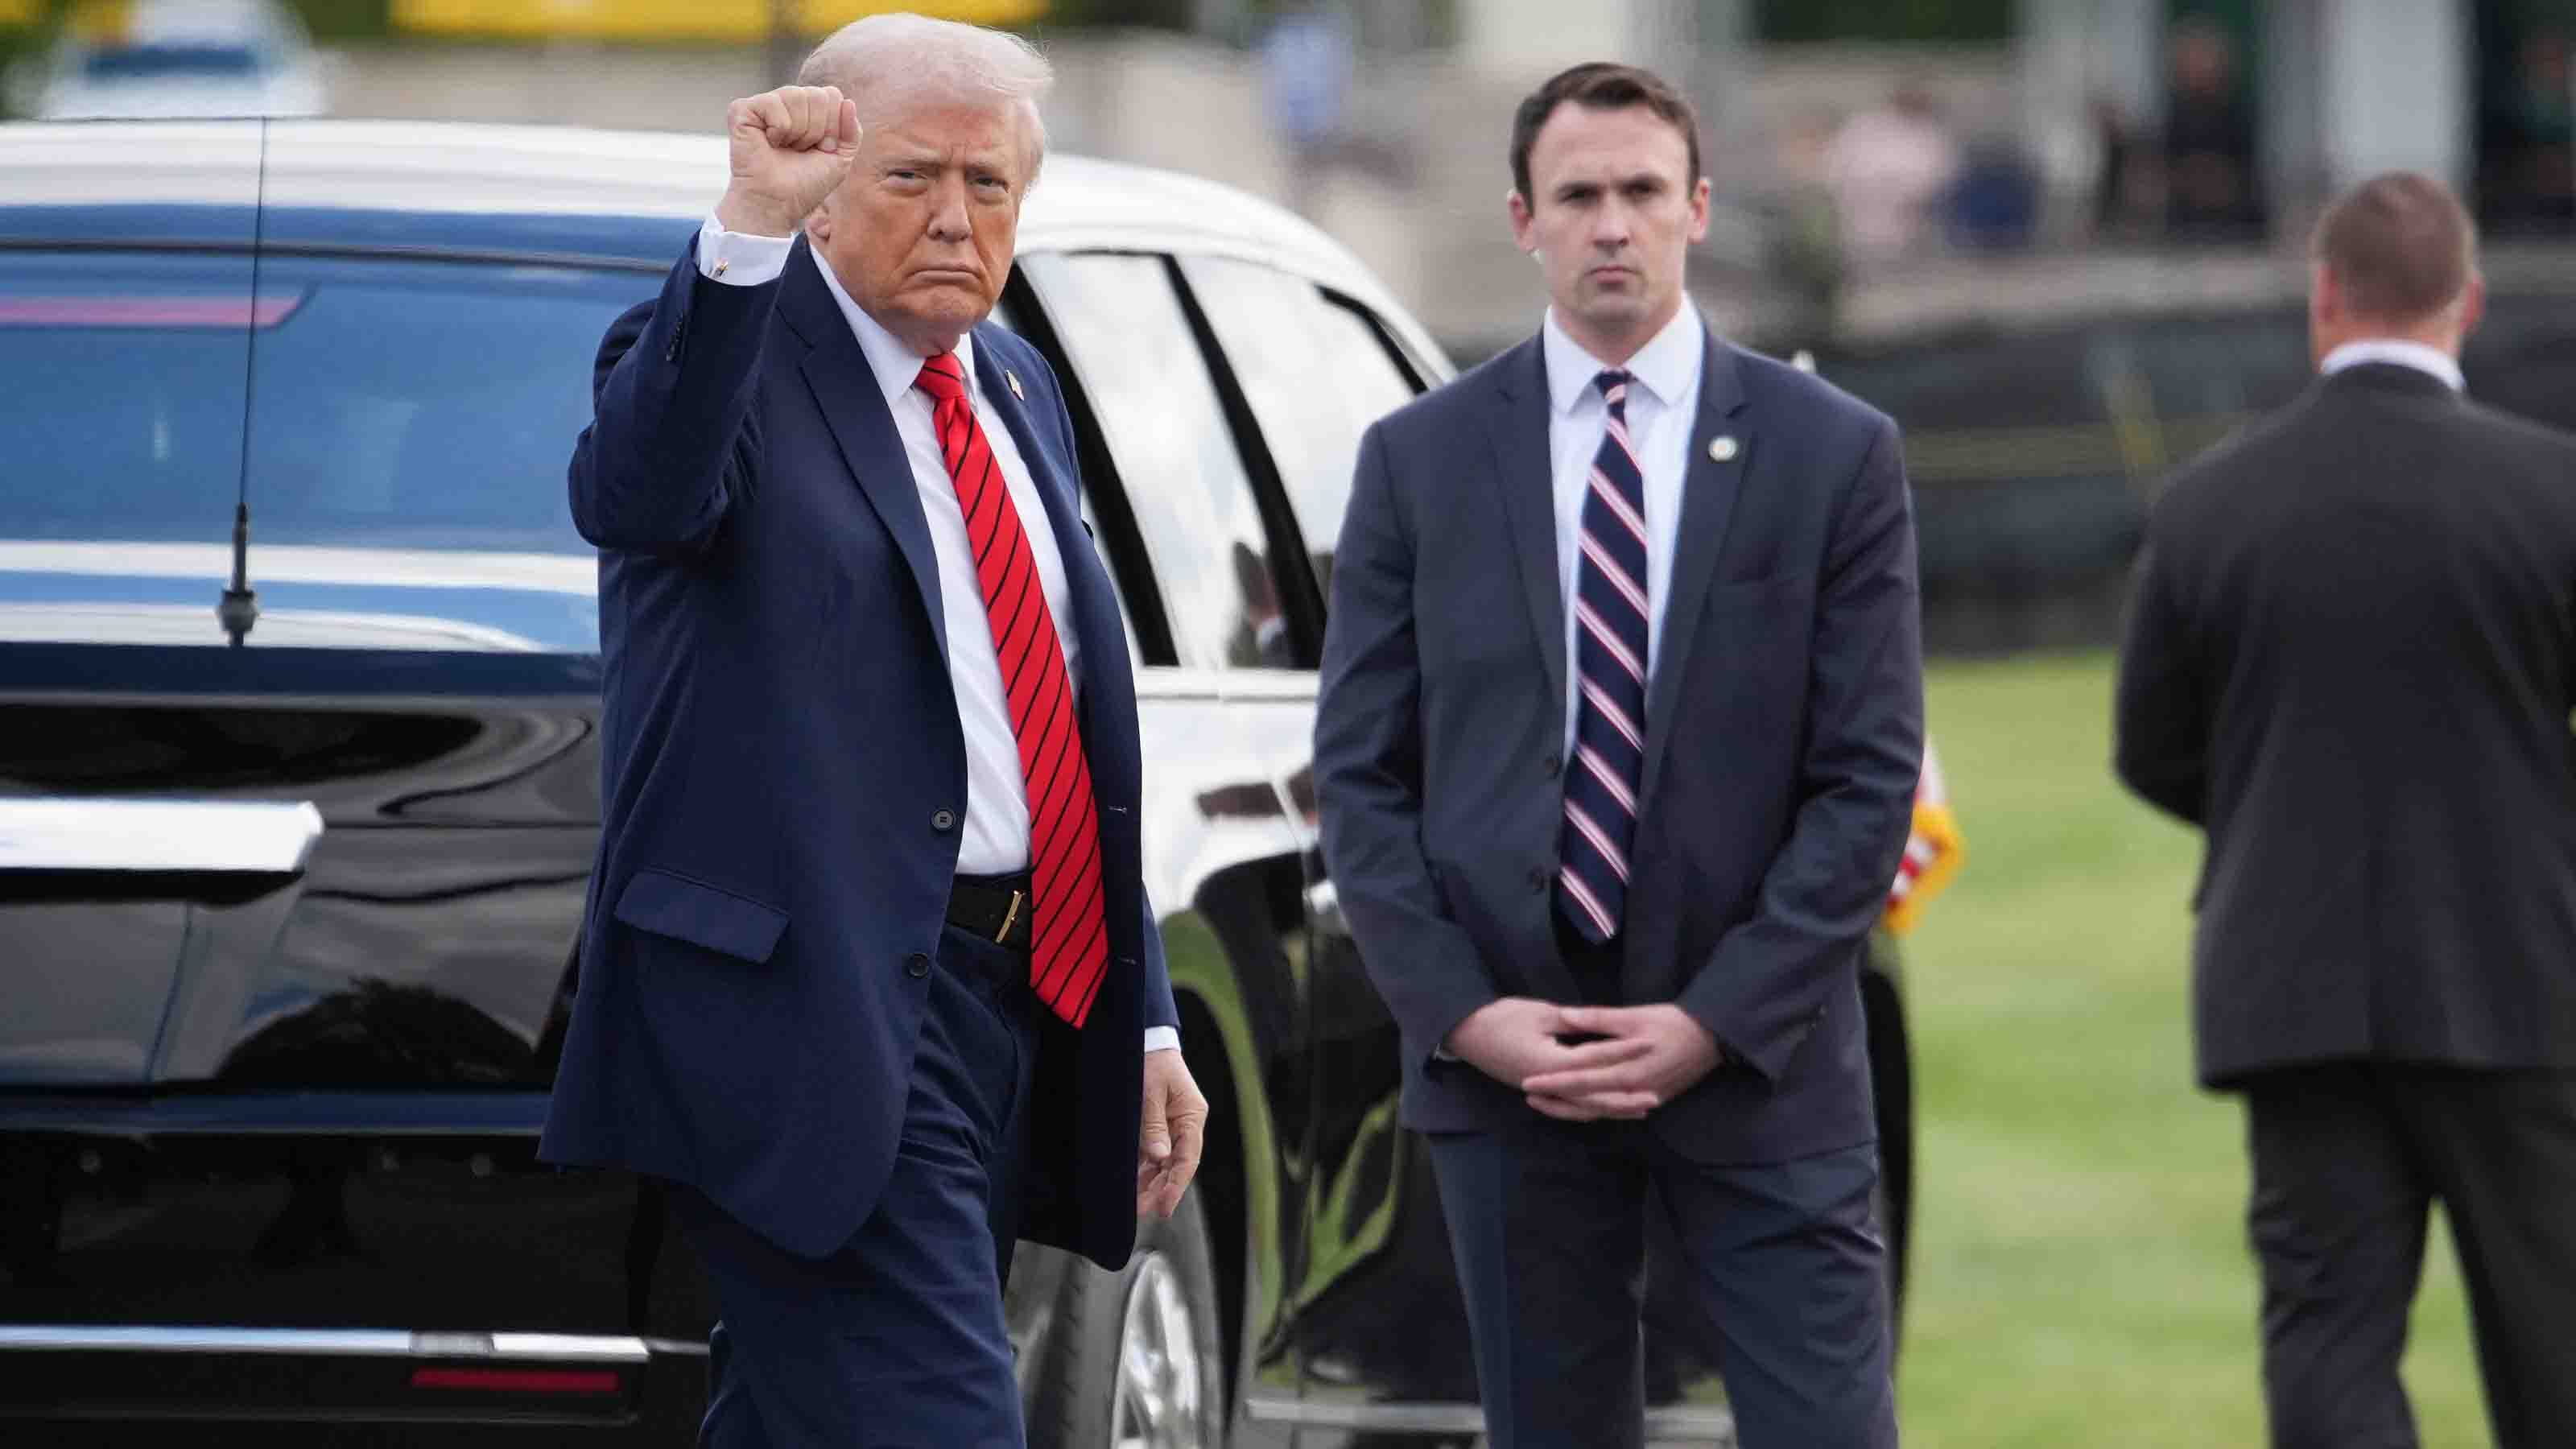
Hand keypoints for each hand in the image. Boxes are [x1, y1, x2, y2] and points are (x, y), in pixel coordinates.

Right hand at [715, 85, 860, 236]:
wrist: (777, 203)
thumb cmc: (804, 184)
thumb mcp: (840, 160)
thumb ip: (852, 132)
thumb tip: (849, 102)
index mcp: (809, 109)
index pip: (832, 95)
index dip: (832, 127)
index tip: (818, 149)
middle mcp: (787, 101)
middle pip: (818, 94)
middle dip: (816, 130)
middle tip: (799, 150)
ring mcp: (765, 104)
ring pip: (797, 96)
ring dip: (798, 132)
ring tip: (784, 147)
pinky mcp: (743, 109)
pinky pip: (773, 103)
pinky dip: (778, 129)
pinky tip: (769, 142)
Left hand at [1137, 1049, 1206, 1219]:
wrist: (1145, 1039)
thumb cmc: (1149, 1060)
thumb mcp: (1149, 1092)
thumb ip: (1153, 1126)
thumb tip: (1159, 1158)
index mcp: (1191, 1115)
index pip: (1188, 1158)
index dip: (1176, 1186)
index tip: (1164, 1207)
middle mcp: (1186, 1123)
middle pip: (1177, 1165)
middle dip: (1161, 1190)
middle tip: (1143, 1211)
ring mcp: (1173, 1125)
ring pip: (1165, 1162)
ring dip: (1151, 1183)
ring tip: (1137, 1204)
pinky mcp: (1159, 1124)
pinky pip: (1154, 1152)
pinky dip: (1144, 1169)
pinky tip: (1133, 1184)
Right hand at [1442, 997, 1660, 1119]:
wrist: (1465, 1033)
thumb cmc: (1500, 1018)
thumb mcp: (1539, 1013)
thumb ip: (1572, 1022)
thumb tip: (1600, 1027)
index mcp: (1550, 1063)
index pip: (1595, 1059)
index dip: (1624, 1051)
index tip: (1649, 1047)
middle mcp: (1548, 1084)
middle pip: (1593, 1096)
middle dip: (1625, 1098)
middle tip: (1654, 1098)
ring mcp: (1542, 1091)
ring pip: (1583, 1107)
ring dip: (1611, 1109)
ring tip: (1638, 1109)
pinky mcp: (1538, 1091)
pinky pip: (1570, 1106)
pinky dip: (1591, 1108)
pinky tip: (1606, 1108)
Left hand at [1518, 1004, 1721, 1121]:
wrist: (1712, 1038)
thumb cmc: (1672, 1023)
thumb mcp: (1635, 1016)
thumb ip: (1598, 1019)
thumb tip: (1565, 1016)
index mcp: (1626, 1072)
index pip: (1581, 1081)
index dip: (1552, 1082)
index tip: (1527, 1082)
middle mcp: (1632, 1092)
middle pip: (1586, 1103)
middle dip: (1556, 1100)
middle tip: (1527, 1095)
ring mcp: (1643, 1099)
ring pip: (1600, 1111)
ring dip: (1572, 1108)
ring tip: (1545, 1102)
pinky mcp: (1651, 1099)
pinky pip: (1615, 1110)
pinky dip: (1593, 1109)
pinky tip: (1578, 1104)